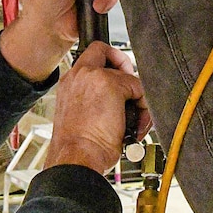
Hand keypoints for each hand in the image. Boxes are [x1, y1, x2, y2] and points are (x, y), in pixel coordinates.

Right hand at [45, 43, 149, 173]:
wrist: (76, 157)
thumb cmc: (78, 147)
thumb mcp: (79, 117)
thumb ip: (93, 101)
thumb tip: (115, 102)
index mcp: (69, 83)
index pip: (91, 55)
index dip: (109, 61)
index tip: (119, 74)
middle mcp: (78, 75)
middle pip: (108, 55)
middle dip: (126, 74)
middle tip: (132, 95)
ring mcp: (94, 77)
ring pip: (127, 75)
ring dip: (136, 97)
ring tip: (133, 121)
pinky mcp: (110, 85)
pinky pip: (138, 87)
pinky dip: (142, 107)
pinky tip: (134, 125)